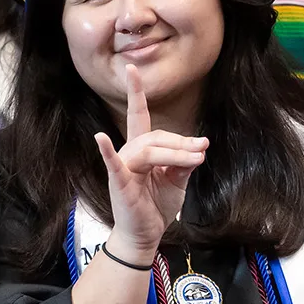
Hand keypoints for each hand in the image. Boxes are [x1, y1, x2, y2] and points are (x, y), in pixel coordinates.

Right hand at [95, 65, 208, 261]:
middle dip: (181, 142)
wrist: (145, 235)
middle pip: (156, 136)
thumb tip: (198, 148)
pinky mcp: (119, 182)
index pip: (138, 116)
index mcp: (141, 150)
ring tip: (197, 159)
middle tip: (203, 149)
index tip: (132, 68)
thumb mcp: (176, 182)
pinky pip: (113, 163)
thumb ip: (183, 163)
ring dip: (176, 153)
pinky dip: (107, 150)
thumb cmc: (155, 207)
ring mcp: (122, 167)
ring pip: (150, 149)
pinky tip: (100, 138)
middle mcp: (129, 154)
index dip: (135, 93)